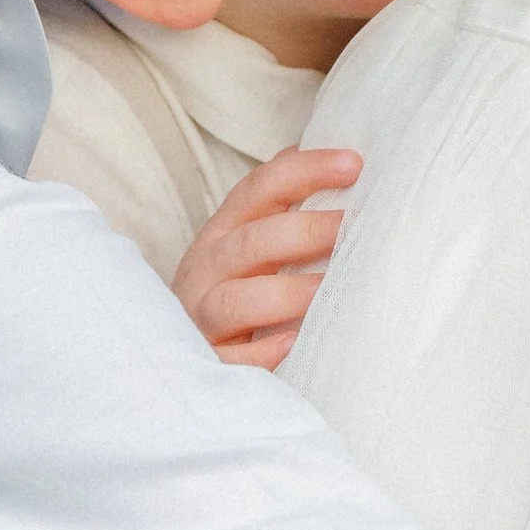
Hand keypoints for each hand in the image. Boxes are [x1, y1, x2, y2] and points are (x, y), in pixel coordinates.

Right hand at [174, 147, 361, 369]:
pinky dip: (260, 353)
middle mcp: (207, 269)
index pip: (259, 188)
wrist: (177, 361)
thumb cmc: (233, 292)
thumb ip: (283, 210)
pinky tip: (292, 344)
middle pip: (251, 242)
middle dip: (304, 231)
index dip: (305, 171)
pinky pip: (230, 360)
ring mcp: (201, 319)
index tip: (353, 164)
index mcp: (223, 232)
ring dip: (283, 293)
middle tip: (350, 227)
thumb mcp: (248, 246)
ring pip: (234, 300)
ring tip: (325, 290)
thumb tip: (343, 163)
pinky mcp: (207, 365)